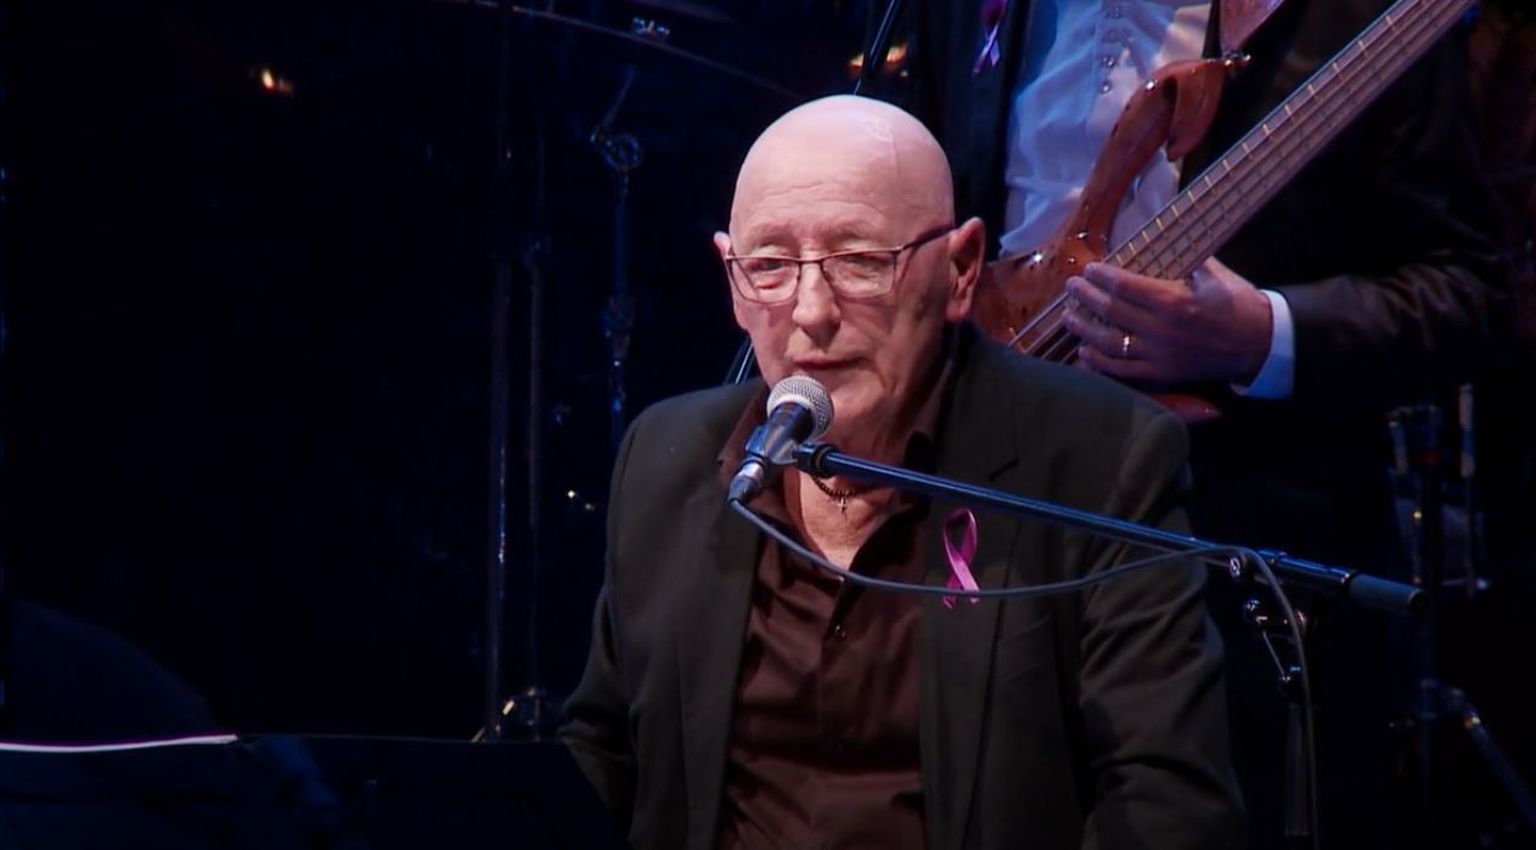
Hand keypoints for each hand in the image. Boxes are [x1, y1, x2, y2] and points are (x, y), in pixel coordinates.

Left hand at [1062, 257, 1273, 385]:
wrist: (1259, 341)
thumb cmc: (1236, 301)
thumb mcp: (1211, 272)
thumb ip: (1182, 256)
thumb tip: (1155, 235)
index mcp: (1173, 300)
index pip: (1124, 286)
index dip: (1101, 276)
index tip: (1088, 269)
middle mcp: (1161, 329)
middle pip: (1111, 311)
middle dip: (1086, 297)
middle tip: (1072, 286)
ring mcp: (1160, 355)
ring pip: (1110, 342)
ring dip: (1084, 328)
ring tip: (1069, 316)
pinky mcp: (1162, 374)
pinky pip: (1123, 370)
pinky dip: (1100, 361)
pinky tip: (1085, 350)